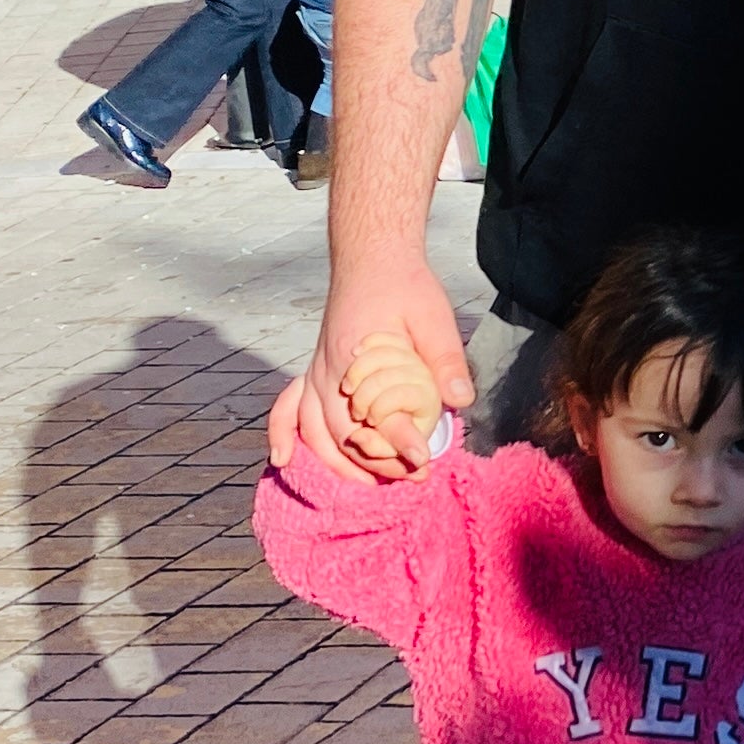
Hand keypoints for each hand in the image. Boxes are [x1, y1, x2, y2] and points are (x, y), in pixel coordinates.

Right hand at [273, 247, 471, 481]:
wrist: (373, 259)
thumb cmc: (404, 287)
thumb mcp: (433, 318)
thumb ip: (445, 360)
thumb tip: (461, 400)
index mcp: (356, 359)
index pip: (377, 415)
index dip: (400, 442)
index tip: (423, 461)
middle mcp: (328, 371)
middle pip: (344, 434)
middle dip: (377, 464)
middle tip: (414, 477)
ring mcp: (316, 373)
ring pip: (315, 431)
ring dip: (340, 463)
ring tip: (373, 484)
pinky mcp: (314, 371)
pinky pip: (287, 408)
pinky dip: (282, 434)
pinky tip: (284, 460)